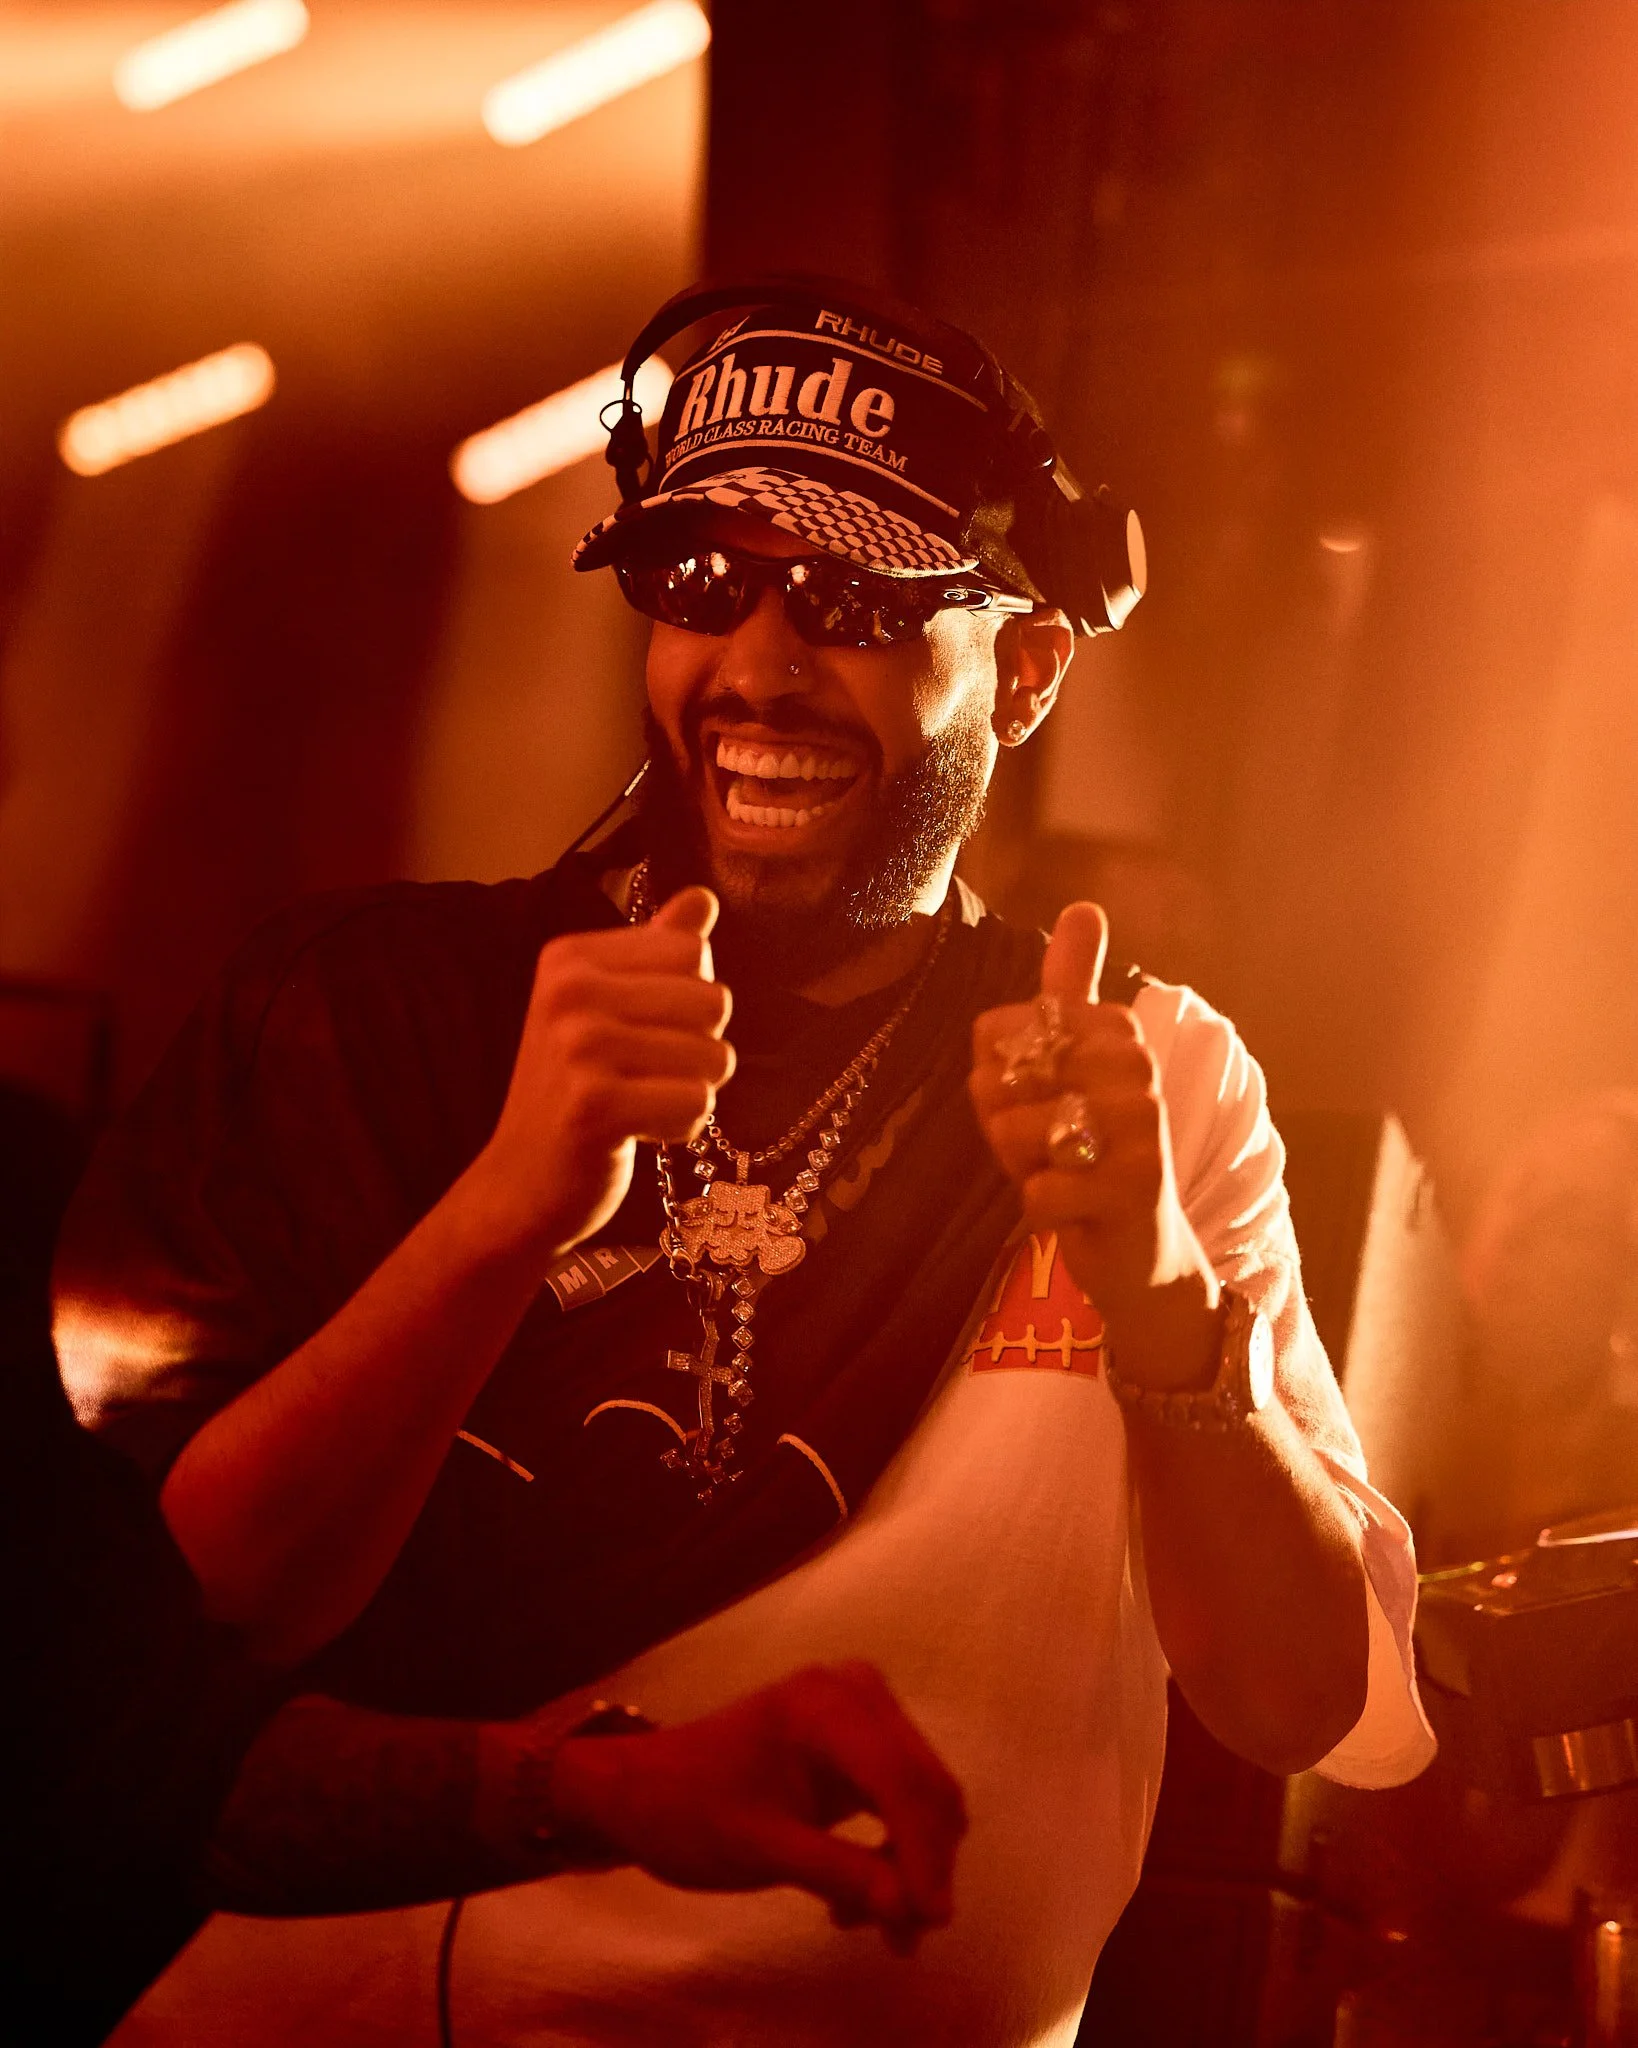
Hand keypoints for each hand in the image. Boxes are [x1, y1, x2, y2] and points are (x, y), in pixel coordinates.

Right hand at [474, 887, 733, 1255]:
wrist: (518, 1184)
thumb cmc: (573, 1094)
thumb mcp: (603, 1010)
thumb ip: (656, 951)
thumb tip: (702, 897)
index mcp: (570, 957)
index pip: (692, 950)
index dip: (687, 1000)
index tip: (638, 1034)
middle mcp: (569, 991)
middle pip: (713, 999)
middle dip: (698, 1049)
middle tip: (641, 1077)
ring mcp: (578, 1047)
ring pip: (715, 1055)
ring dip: (692, 1091)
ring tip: (639, 1104)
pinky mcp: (594, 1105)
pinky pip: (697, 1102)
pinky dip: (682, 1128)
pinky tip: (637, 1133)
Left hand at [549, 1664, 966, 1953]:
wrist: (647, 1789)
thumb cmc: (690, 1812)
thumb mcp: (760, 1849)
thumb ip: (840, 1874)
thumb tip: (912, 1909)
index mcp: (822, 1706)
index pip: (900, 1780)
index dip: (923, 1853)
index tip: (926, 1921)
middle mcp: (854, 1692)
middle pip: (925, 1785)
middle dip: (920, 1865)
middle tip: (896, 1938)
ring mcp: (862, 1708)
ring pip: (924, 1794)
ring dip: (911, 1862)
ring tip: (864, 1920)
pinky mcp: (863, 1736)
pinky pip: (906, 1793)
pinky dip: (898, 1846)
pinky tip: (860, 1892)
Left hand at [969, 901, 1221, 1390]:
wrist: (1143, 1257)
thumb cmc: (1093, 1155)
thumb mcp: (1074, 1070)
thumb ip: (1071, 990)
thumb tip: (1085, 906)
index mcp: (1116, 1034)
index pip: (1000, 1034)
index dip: (996, 1080)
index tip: (1042, 1104)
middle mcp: (1136, 1071)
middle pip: (1003, 1079)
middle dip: (1005, 1125)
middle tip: (1050, 1150)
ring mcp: (1140, 1130)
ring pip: (1015, 1132)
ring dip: (1022, 1168)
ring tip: (1064, 1177)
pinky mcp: (1133, 1189)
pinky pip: (1036, 1192)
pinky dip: (1040, 1211)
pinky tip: (1075, 1214)